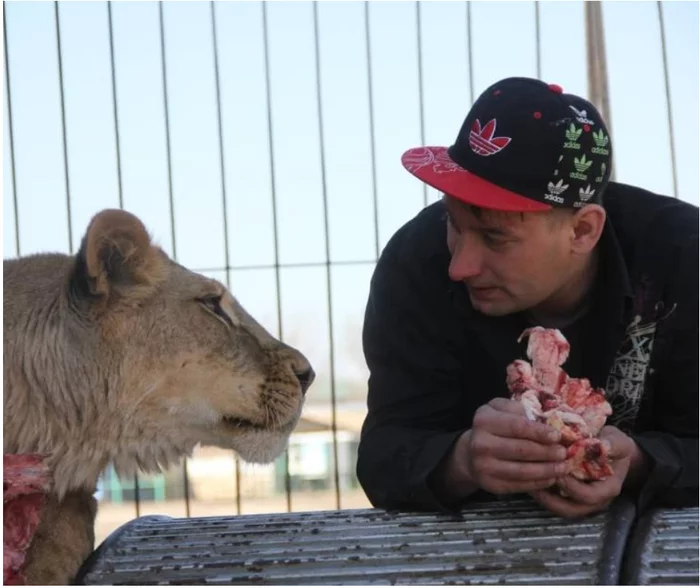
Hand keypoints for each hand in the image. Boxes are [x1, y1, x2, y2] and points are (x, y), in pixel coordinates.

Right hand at [432, 398, 567, 500]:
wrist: (470, 453)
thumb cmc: (493, 426)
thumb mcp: (500, 409)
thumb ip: (519, 409)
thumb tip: (547, 419)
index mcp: (484, 420)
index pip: (517, 426)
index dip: (540, 432)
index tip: (557, 435)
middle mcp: (480, 444)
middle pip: (522, 450)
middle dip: (547, 452)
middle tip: (564, 453)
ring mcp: (483, 466)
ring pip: (522, 471)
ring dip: (547, 470)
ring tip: (562, 467)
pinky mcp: (490, 484)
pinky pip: (519, 485)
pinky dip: (538, 483)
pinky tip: (550, 478)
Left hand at [530, 426, 646, 518]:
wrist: (613, 451)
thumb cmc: (614, 445)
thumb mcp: (618, 442)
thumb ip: (613, 444)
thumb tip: (603, 446)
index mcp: (609, 488)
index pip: (589, 496)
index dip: (571, 486)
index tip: (556, 470)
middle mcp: (596, 500)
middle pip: (570, 509)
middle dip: (550, 497)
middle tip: (535, 479)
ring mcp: (582, 501)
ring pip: (560, 509)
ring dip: (543, 498)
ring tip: (528, 482)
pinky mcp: (570, 497)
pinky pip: (555, 502)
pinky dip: (542, 494)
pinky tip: (530, 480)